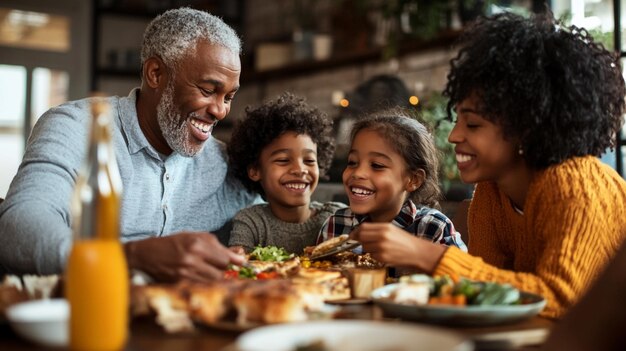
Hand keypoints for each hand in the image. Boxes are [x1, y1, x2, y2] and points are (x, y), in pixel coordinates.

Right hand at [125, 232, 244, 282]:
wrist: (147, 254)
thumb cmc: (174, 244)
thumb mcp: (196, 237)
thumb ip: (218, 246)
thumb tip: (240, 255)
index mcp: (198, 243)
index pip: (225, 258)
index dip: (235, 262)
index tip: (242, 265)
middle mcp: (192, 258)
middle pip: (221, 272)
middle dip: (225, 271)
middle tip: (223, 269)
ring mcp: (185, 272)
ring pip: (212, 282)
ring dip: (216, 279)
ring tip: (212, 274)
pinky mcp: (179, 283)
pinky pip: (201, 287)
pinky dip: (206, 285)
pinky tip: (204, 280)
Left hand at [350, 222, 446, 273]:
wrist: (418, 252)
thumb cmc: (405, 242)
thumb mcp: (392, 230)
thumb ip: (376, 230)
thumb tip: (359, 233)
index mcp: (385, 227)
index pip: (363, 227)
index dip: (356, 232)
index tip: (354, 235)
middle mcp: (382, 236)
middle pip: (361, 237)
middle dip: (360, 240)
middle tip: (365, 243)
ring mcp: (382, 247)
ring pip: (365, 247)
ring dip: (369, 249)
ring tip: (381, 249)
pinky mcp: (383, 258)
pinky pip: (372, 256)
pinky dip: (375, 256)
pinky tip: (385, 255)